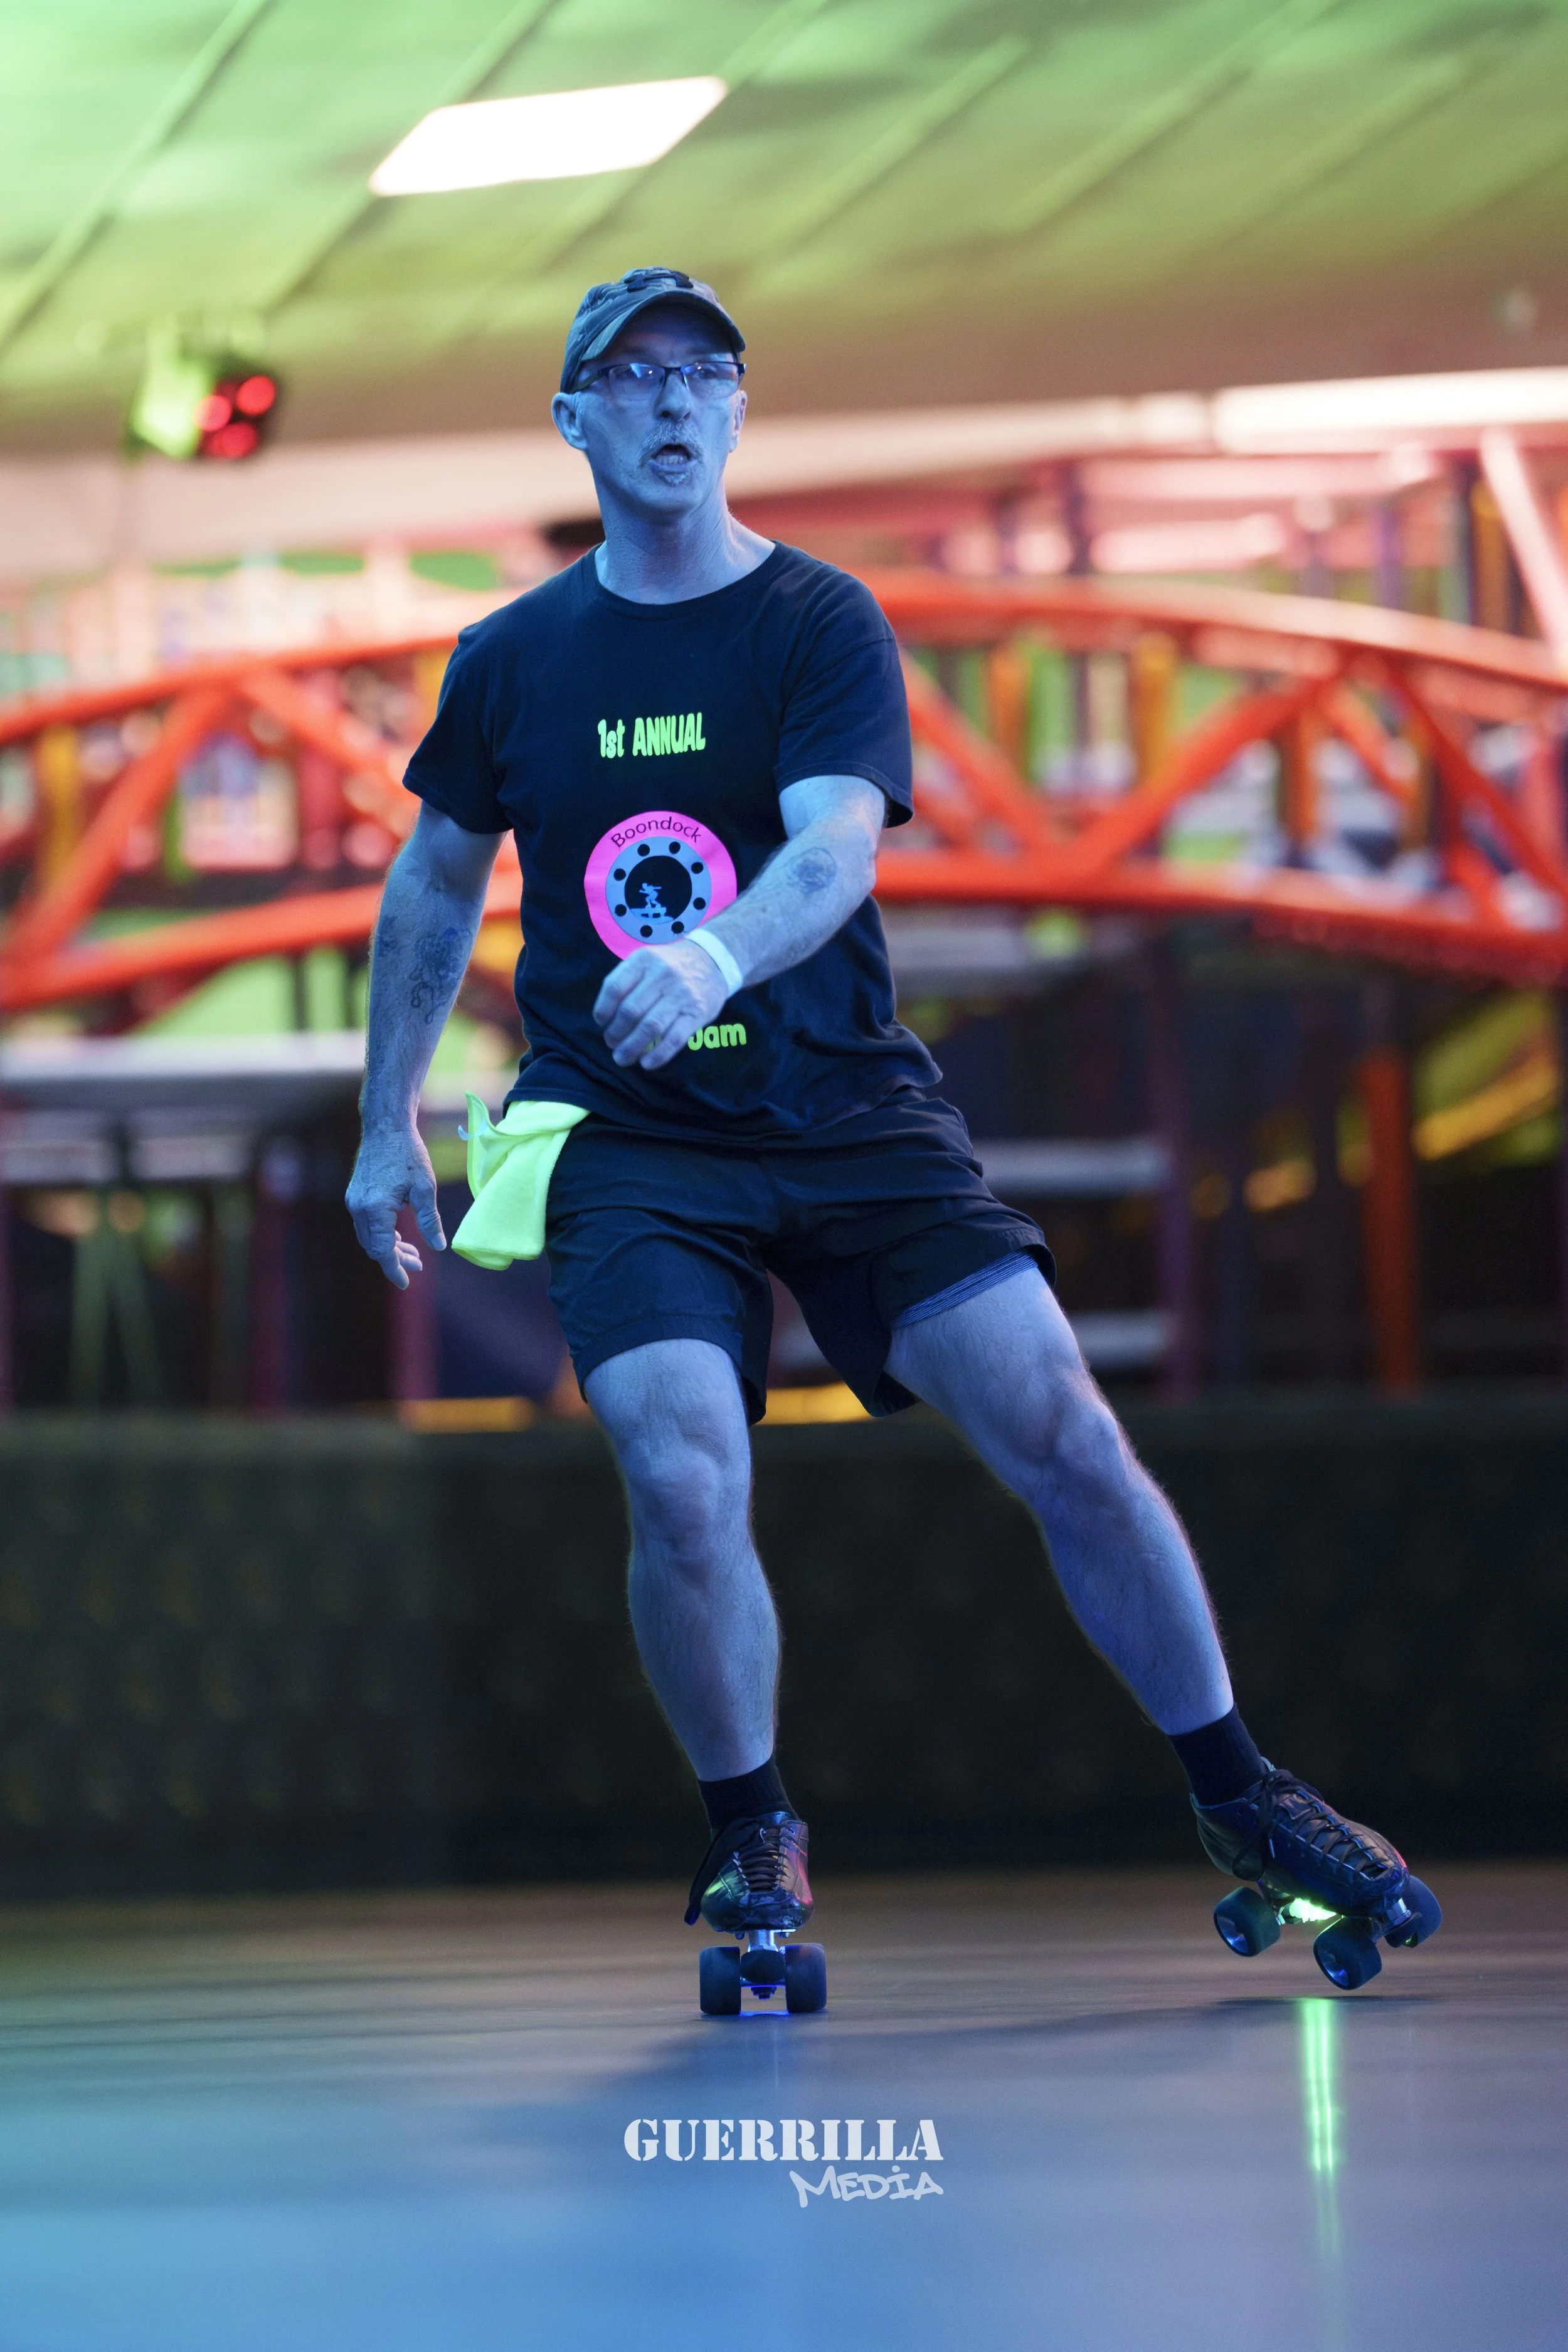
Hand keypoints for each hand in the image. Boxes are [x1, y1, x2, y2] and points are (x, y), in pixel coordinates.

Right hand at [346, 1123, 445, 1286]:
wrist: (385, 1127)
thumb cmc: (408, 1154)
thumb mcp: (425, 1188)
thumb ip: (430, 1220)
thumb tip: (439, 1247)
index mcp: (374, 1209)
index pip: (382, 1250)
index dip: (395, 1269)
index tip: (407, 1282)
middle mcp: (358, 1208)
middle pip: (374, 1247)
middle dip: (395, 1259)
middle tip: (419, 1265)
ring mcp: (354, 1201)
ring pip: (370, 1237)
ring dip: (389, 1247)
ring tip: (413, 1253)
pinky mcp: (355, 1195)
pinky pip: (367, 1225)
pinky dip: (383, 1234)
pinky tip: (399, 1235)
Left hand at [592, 940, 728, 1070]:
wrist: (713, 959)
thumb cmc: (671, 966)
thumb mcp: (647, 960)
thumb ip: (626, 981)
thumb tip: (605, 1018)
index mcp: (645, 960)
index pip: (614, 988)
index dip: (603, 1010)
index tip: (601, 1023)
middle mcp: (663, 975)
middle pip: (630, 1010)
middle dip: (615, 1033)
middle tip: (611, 1044)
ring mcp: (682, 994)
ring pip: (650, 1026)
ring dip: (632, 1047)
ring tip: (622, 1058)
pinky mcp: (698, 1012)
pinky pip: (675, 1038)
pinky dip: (658, 1054)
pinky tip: (646, 1064)